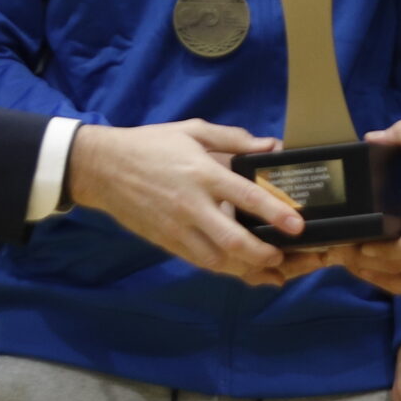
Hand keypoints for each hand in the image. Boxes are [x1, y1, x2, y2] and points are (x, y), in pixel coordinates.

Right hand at [67, 120, 302, 284]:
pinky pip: (199, 261)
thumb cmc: (152, 145)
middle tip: (284, 255)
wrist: (103, 168)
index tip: (297, 224)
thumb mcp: (194, 131)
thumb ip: (234, 139)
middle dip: (263, 254)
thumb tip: (270, 146)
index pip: (245, 196)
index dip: (274, 212)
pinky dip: (223, 269)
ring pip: (217, 260)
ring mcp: (178, 229)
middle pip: (233, 240)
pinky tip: (240, 269)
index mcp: (203, 174)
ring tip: (268, 267)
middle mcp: (192, 206)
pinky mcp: (166, 242)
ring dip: (245, 268)